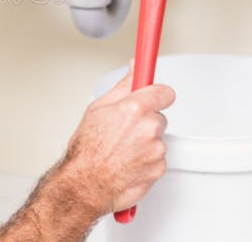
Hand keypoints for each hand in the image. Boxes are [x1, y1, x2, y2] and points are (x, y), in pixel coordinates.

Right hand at [60, 63, 175, 215]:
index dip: (156, 94)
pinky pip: (157, 158)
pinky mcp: (159, 168)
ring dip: (145, 141)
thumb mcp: (98, 108)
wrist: (86, 182)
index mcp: (135, 108)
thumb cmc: (87, 149)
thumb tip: (134, 68)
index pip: (164, 92)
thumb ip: (123, 86)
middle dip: (145, 120)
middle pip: (158, 116)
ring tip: (122, 147)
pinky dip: (146, 159)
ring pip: (157, 138)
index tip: (153, 94)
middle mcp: (149, 127)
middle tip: (124, 128)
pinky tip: (128, 160)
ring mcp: (156, 149)